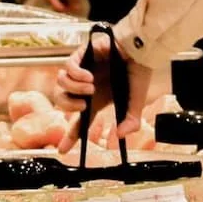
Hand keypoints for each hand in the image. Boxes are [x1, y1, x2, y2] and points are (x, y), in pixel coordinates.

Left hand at [53, 35, 153, 152]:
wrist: (141, 52)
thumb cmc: (138, 74)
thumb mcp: (135, 103)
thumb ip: (131, 121)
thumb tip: (119, 136)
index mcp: (96, 100)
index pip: (78, 121)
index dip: (69, 136)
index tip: (62, 150)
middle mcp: (85, 86)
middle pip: (62, 100)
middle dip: (69, 106)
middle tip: (84, 106)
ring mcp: (82, 70)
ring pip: (61, 83)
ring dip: (74, 89)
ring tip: (91, 88)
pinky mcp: (82, 55)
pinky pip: (68, 66)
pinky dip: (76, 75)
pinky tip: (89, 77)